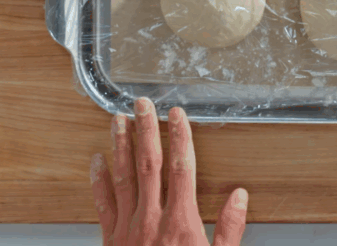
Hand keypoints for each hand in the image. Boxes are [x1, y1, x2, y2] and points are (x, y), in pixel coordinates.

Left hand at [90, 97, 248, 245]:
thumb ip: (230, 230)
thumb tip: (239, 196)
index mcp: (181, 224)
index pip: (182, 169)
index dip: (180, 138)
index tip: (177, 115)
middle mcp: (151, 221)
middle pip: (148, 164)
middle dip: (146, 130)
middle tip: (142, 104)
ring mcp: (127, 230)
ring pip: (123, 177)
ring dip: (120, 145)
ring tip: (117, 120)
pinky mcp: (110, 241)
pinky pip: (103, 203)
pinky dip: (98, 179)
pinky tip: (96, 160)